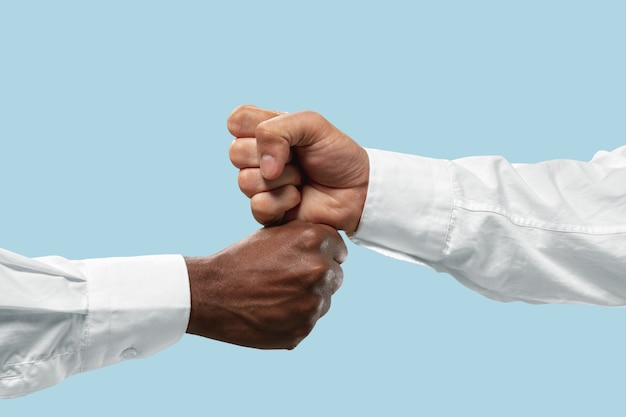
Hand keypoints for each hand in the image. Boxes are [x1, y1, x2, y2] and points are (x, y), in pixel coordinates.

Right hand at [185, 221, 346, 349]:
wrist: (210, 292)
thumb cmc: (240, 259)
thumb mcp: (275, 233)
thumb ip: (307, 238)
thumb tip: (332, 248)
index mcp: (315, 240)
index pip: (339, 250)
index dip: (322, 255)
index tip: (303, 260)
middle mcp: (320, 270)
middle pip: (335, 276)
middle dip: (317, 278)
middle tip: (287, 280)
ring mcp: (313, 302)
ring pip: (323, 302)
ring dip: (306, 300)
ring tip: (275, 296)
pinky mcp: (303, 329)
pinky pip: (308, 323)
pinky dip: (294, 320)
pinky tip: (270, 312)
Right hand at [228, 105, 369, 233]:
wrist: (358, 190)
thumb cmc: (337, 155)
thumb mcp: (311, 124)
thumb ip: (277, 130)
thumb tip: (264, 168)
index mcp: (265, 131)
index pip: (236, 120)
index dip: (257, 128)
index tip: (287, 135)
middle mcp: (257, 157)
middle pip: (235, 152)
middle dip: (275, 156)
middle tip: (299, 160)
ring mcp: (260, 185)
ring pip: (245, 181)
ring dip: (282, 180)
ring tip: (302, 180)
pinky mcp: (266, 212)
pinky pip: (258, 205)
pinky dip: (283, 201)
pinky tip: (298, 199)